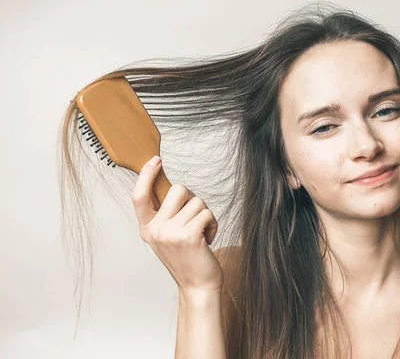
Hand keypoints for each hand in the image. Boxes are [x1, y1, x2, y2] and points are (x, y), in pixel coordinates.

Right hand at [132, 156, 223, 292]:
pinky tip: (208, 240)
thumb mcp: (169, 237)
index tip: (155, 161)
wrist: (198, 286)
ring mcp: (170, 233)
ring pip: (196, 201)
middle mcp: (155, 230)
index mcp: (147, 229)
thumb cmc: (188, 258)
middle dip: (192, 200)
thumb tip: (174, 189)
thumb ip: (167, 215)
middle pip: (177, 190)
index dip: (146, 175)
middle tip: (195, 220)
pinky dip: (213, 225)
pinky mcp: (188, 236)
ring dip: (205, 216)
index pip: (139, 196)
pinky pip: (207, 213)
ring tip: (202, 234)